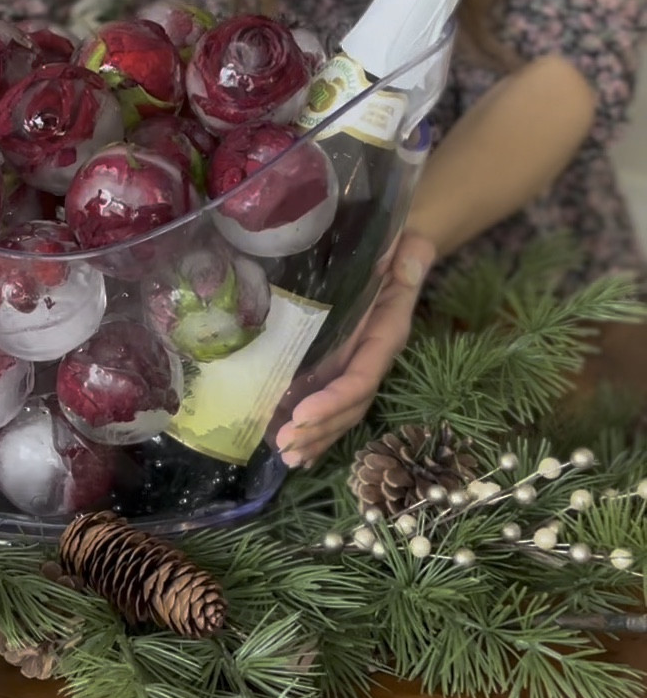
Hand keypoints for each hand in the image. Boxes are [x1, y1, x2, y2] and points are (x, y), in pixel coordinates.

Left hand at [275, 231, 435, 466]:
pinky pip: (323, 398)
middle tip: (285, 446)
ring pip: (336, 411)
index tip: (303, 415)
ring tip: (285, 453)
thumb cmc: (397, 246)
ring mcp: (351, 362)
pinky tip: (285, 441)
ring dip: (312, 436)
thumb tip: (408, 264)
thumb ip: (413, 256)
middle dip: (319, 430)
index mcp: (384, 335)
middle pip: (348, 406)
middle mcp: (368, 357)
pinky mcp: (334, 360)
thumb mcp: (411, 244)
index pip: (362, 377)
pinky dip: (308, 424)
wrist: (392, 246)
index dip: (334, 400)